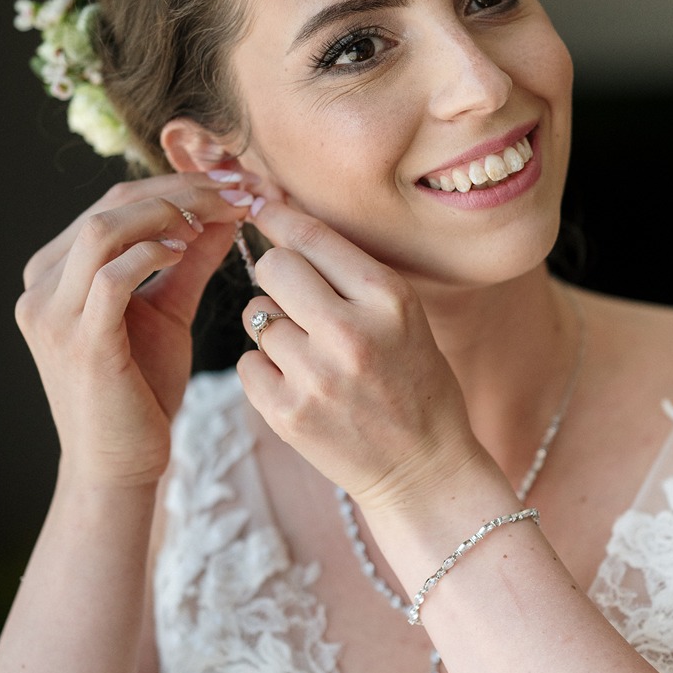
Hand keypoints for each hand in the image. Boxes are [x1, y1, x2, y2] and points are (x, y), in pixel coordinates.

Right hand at [16, 174, 251, 488]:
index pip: (113, 203)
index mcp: (54, 272)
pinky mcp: (78, 341)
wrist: (119, 465)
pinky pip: (112, 276)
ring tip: (219, 217)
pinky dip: (153, 254)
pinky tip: (189, 252)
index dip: (175, 183)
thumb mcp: (168, 312)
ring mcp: (52, 314)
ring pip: (105, 230)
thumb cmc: (141, 392)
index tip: (232, 181)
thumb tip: (226, 213)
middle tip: (239, 188)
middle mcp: (40, 286)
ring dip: (171, 213)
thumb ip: (190, 261)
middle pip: (111, 206)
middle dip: (182, 189)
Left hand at [237, 199, 486, 511]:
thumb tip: (281, 219)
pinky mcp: (288, 414)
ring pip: (257, 317)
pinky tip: (301, 386)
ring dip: (275, 330)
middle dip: (277, 275)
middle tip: (298, 299)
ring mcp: (317, 377)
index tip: (259, 204)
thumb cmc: (414, 381)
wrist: (424, 469)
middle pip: (273, 268)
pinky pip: (248, 364)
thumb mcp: (403, 316)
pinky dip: (266, 371)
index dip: (278, 216)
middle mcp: (352, 333)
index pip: (312, 236)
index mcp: (388, 299)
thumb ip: (350, 273)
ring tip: (313, 357)